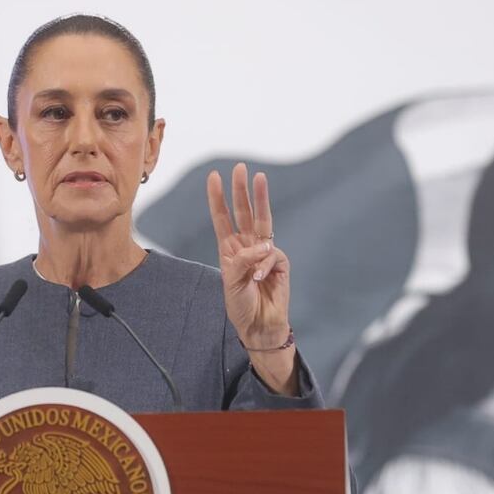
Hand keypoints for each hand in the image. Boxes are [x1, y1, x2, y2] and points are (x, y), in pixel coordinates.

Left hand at [206, 163, 297, 393]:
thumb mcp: (231, 283)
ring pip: (263, 219)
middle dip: (241, 189)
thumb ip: (241, 262)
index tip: (213, 177)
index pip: (223, 219)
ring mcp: (264, 253)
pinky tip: (260, 278)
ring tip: (259, 177)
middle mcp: (247, 247)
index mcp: (230, 250)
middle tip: (240, 167)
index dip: (218, 198)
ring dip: (260, 197)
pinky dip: (264, 265)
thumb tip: (262, 246)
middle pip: (244, 212)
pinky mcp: (280, 263)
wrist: (259, 326)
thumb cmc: (241, 305)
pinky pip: (271, 254)